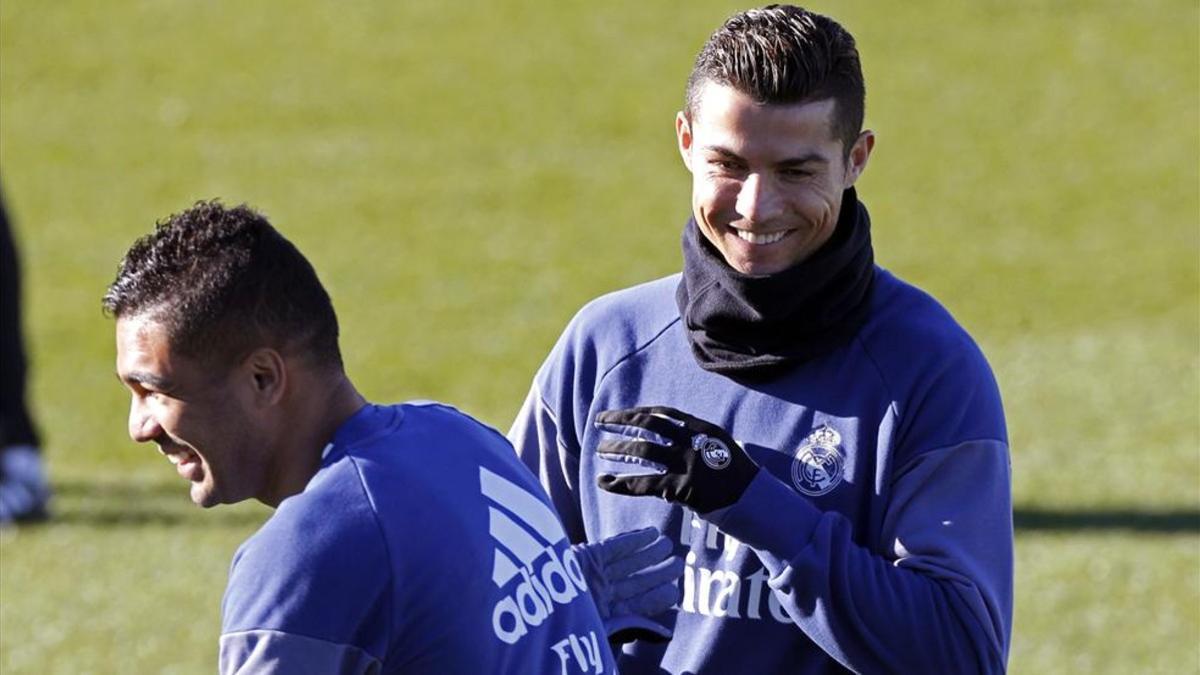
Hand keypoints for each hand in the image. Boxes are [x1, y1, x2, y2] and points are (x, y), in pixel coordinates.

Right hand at [572, 526, 682, 643]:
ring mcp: (592, 575)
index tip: (674, 592)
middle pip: (634, 582)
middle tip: (679, 564)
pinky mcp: (584, 556)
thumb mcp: (600, 633)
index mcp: (603, 617)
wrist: (531, 606)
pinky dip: (632, 540)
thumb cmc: (564, 628)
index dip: (656, 598)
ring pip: (627, 563)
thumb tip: (666, 633)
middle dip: (657, 573)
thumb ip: (632, 627)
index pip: (636, 607)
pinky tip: (649, 534)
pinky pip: (613, 547)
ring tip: (668, 545)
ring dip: (649, 553)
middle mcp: (599, 595)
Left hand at [594, 406, 758, 513]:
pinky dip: (620, 483)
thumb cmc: (738, 477)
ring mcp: (685, 464)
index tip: (623, 414)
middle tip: (600, 420)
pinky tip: (604, 482)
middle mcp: (692, 442)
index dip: (640, 412)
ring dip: (617, 449)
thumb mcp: (721, 448)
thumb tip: (669, 439)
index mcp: (702, 429)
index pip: (664, 413)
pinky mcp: (680, 488)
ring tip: (600, 449)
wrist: (755, 502)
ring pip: (641, 451)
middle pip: (648, 425)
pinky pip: (643, 484)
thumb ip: (697, 441)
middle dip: (621, 420)